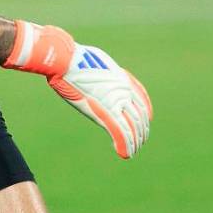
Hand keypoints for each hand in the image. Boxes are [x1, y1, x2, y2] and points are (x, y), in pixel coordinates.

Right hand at [3, 21, 152, 158]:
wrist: (66, 60)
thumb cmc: (74, 57)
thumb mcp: (94, 61)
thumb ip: (100, 71)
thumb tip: (93, 69)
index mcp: (122, 80)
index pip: (142, 101)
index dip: (145, 113)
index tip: (146, 121)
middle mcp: (124, 92)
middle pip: (140, 117)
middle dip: (141, 131)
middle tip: (140, 142)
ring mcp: (116, 102)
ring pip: (132, 128)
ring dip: (134, 142)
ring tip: (133, 151)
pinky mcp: (105, 112)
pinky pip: (120, 133)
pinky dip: (124, 145)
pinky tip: (125, 154)